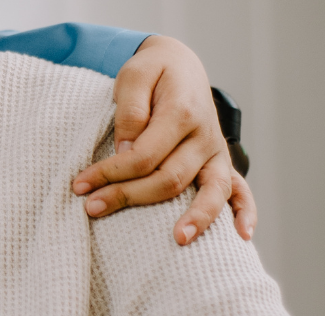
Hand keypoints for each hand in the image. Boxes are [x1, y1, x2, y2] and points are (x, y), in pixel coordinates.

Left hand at [72, 36, 257, 245]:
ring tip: (177, 240)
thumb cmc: (151, 73)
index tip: (80, 184)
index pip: (144, 155)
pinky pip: (240, 189)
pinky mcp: (219, 162)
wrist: (179, 65)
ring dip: (197, 217)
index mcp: (182, 111)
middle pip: (169, 178)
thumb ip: (130, 110)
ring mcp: (215, 151)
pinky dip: (245, 211)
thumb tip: (127, 148)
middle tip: (91, 208)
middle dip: (128, 197)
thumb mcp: (133, 76)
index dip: (110, 173)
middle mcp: (204, 135)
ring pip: (210, 190)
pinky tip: (241, 236)